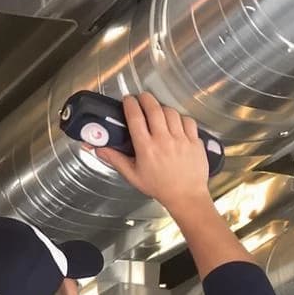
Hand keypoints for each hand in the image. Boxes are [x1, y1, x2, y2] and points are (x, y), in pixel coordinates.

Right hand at [89, 93, 215, 212]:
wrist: (186, 197)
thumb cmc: (159, 187)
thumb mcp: (133, 175)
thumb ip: (115, 159)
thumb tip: (99, 148)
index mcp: (146, 148)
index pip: (135, 117)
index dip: (130, 104)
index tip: (128, 99)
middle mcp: (163, 141)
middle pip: (154, 109)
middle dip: (146, 98)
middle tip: (142, 97)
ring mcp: (181, 140)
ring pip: (171, 112)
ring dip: (162, 107)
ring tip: (158, 110)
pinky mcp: (194, 141)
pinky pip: (188, 121)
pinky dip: (181, 117)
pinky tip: (176, 122)